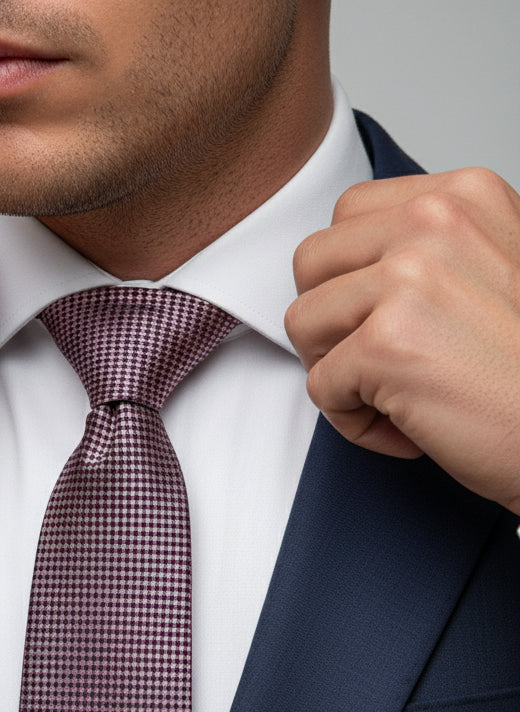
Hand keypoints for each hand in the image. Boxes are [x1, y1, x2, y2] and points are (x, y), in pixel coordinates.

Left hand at [285, 168, 519, 513]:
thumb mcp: (497, 268)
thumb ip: (433, 250)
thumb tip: (355, 265)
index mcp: (462, 196)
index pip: (349, 215)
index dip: (350, 279)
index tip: (389, 319)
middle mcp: (434, 223)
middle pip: (312, 262)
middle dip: (330, 322)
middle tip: (378, 362)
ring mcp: (407, 280)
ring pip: (303, 322)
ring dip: (337, 372)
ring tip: (394, 395)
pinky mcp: (385, 345)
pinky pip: (320, 387)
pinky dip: (355, 422)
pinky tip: (410, 428)